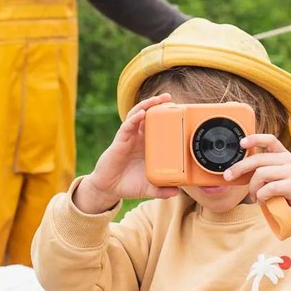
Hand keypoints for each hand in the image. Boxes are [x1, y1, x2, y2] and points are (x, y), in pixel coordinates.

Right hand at [73, 93, 180, 213]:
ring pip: (137, 115)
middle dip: (158, 104)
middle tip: (169, 98)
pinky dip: (134, 118)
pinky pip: (127, 126)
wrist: (109, 189)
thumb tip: (177, 192)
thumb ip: (162, 190)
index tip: (180, 110)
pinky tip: (141, 113)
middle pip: (148, 115)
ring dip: (146, 105)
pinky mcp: (120, 141)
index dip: (167, 117)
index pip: (159, 126)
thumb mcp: (149, 188)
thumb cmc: (129, 184)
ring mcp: (129, 138)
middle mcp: (139, 138)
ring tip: (157, 100)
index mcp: (148, 145)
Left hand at [223, 134, 290, 227]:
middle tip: (228, 176)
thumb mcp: (286, 177)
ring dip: (252, 188)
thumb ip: (271, 171)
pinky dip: (261, 197)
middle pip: (257, 159)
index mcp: (287, 157)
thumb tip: (245, 171)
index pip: (270, 140)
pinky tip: (264, 202)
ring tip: (255, 197)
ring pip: (260, 174)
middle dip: (239, 168)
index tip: (241, 143)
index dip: (254, 138)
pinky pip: (268, 188)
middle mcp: (289, 161)